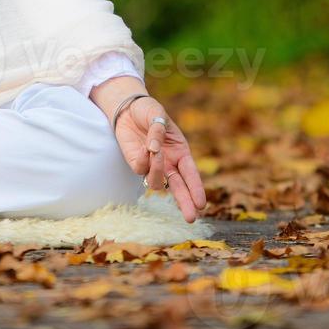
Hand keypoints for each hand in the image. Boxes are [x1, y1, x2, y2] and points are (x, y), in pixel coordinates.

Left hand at [113, 96, 207, 222]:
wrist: (127, 109)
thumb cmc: (148, 111)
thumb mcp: (157, 114)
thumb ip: (158, 130)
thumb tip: (154, 148)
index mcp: (181, 153)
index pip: (191, 174)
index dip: (196, 189)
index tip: (201, 204)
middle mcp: (169, 163)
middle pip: (178, 188)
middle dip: (185, 203)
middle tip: (191, 218)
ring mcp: (152, 166)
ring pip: (156, 182)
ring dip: (157, 169)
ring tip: (155, 151)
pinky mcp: (136, 164)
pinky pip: (141, 170)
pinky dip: (143, 161)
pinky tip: (144, 147)